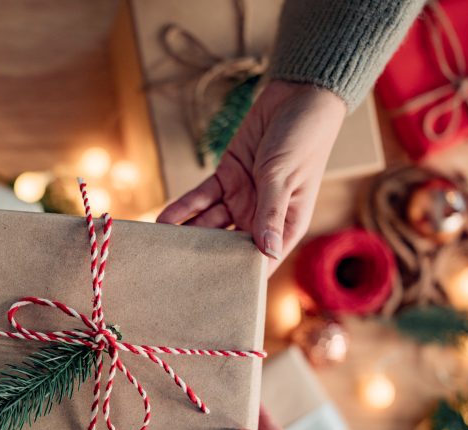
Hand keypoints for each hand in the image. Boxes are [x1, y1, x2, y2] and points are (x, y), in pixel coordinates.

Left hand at [158, 81, 345, 270]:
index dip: (241, 277)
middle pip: (230, 245)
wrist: (298, 96)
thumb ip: (271, 212)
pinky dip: (183, 208)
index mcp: (287, 224)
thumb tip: (268, 252)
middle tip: (178, 275)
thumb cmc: (304, 138)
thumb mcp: (284, 177)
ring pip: (210, 223)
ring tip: (163, 249)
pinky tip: (164, 220)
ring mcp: (243, 197)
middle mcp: (263, 216)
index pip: (262, 260)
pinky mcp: (227, 177)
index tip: (217, 295)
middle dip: (206, 258)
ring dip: (188, 233)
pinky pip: (201, 198)